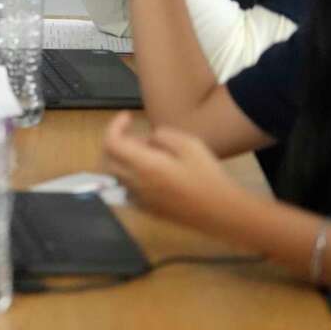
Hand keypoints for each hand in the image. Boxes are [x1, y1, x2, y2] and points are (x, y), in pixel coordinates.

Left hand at [102, 112, 244, 230]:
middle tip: (140, 137)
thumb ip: (162, 136)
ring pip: (116, 174)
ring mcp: (139, 199)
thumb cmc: (207, 176)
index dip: (114, 125)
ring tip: (150, 153)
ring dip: (124, 159)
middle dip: (118, 142)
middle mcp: (134, 183)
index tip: (128, 116)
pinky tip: (153, 173)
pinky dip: (131, 175)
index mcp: (143, 165)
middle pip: (108, 159)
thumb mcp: (189, 144)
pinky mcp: (147, 210)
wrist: (222, 213)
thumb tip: (148, 140)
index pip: (111, 143)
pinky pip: (127, 188)